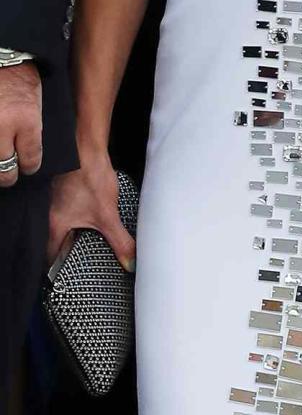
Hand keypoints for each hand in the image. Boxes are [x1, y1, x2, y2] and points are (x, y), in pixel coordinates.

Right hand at [0, 63, 41, 185]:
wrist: (3, 57)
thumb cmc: (21, 77)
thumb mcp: (35, 103)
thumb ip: (31, 129)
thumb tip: (26, 155)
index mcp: (27, 120)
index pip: (30, 158)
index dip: (30, 166)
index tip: (28, 167)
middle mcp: (3, 128)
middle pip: (5, 169)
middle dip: (9, 175)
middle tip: (10, 174)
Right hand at [48, 151, 135, 271]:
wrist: (86, 146)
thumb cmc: (91, 176)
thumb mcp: (107, 214)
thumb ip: (119, 241)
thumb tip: (130, 262)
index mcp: (54, 226)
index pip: (51, 257)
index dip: (60, 269)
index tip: (71, 277)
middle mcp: (48, 216)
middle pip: (55, 242)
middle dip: (68, 253)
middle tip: (82, 262)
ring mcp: (54, 202)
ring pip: (61, 227)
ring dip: (72, 235)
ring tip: (87, 243)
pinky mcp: (63, 192)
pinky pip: (66, 213)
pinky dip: (76, 220)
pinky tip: (88, 219)